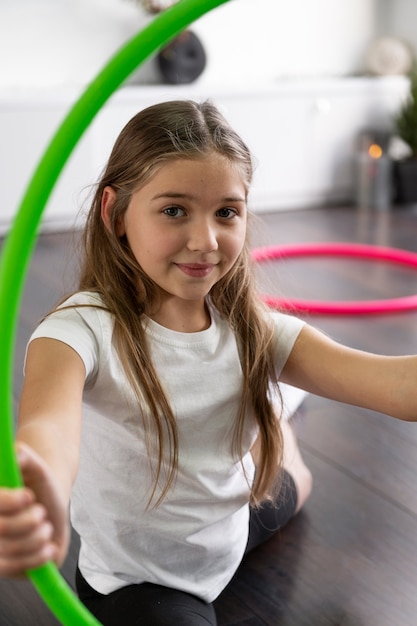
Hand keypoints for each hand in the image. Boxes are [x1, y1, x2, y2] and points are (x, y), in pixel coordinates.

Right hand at [0, 443, 69, 577]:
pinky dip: (38, 557)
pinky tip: (48, 547)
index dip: (9, 502)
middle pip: (1, 528)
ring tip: (45, 527)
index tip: (29, 495)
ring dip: (38, 536)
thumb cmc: (38, 483)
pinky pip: (16, 568)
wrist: (48, 505)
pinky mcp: (5, 568)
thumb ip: (26, 457)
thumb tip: (18, 452)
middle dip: (29, 520)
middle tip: (41, 512)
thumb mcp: (34, 466)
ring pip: (11, 551)